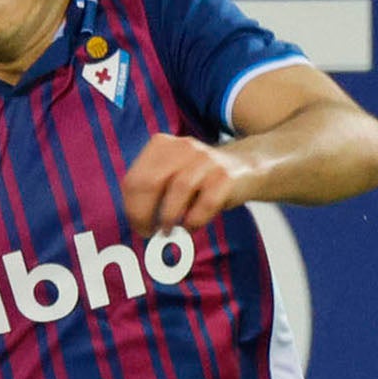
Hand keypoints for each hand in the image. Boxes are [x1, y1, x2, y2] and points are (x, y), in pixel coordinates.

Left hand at [121, 133, 254, 237]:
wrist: (246, 167)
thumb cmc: (201, 178)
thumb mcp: (173, 173)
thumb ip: (153, 190)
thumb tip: (136, 221)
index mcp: (162, 146)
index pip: (134, 180)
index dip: (132, 208)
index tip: (138, 226)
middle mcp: (183, 148)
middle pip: (150, 182)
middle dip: (144, 214)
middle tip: (149, 232)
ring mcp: (206, 160)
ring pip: (178, 189)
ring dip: (170, 218)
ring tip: (169, 231)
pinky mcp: (225, 176)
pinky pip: (206, 202)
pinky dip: (195, 220)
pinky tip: (192, 226)